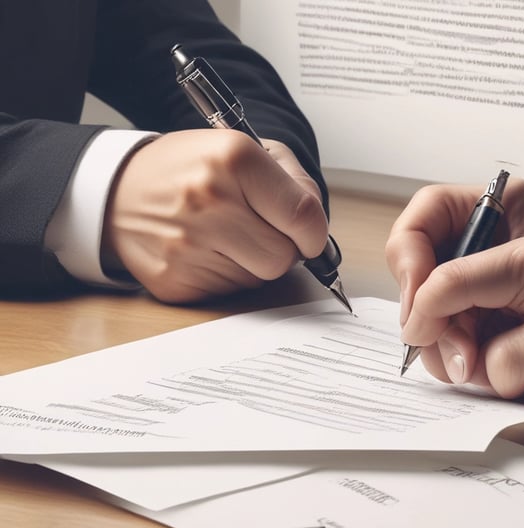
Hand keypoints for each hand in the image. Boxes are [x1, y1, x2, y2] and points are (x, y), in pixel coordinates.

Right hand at [101, 130, 327, 302]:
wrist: (117, 190)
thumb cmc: (191, 169)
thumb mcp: (245, 149)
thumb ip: (294, 181)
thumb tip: (317, 226)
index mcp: (232, 159)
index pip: (302, 216)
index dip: (314, 232)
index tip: (309, 234)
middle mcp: (208, 201)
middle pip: (283, 256)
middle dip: (282, 247)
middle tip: (259, 229)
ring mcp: (187, 245)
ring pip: (259, 278)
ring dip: (253, 261)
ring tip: (225, 235)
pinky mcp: (174, 280)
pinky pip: (229, 292)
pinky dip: (226, 275)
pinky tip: (205, 250)